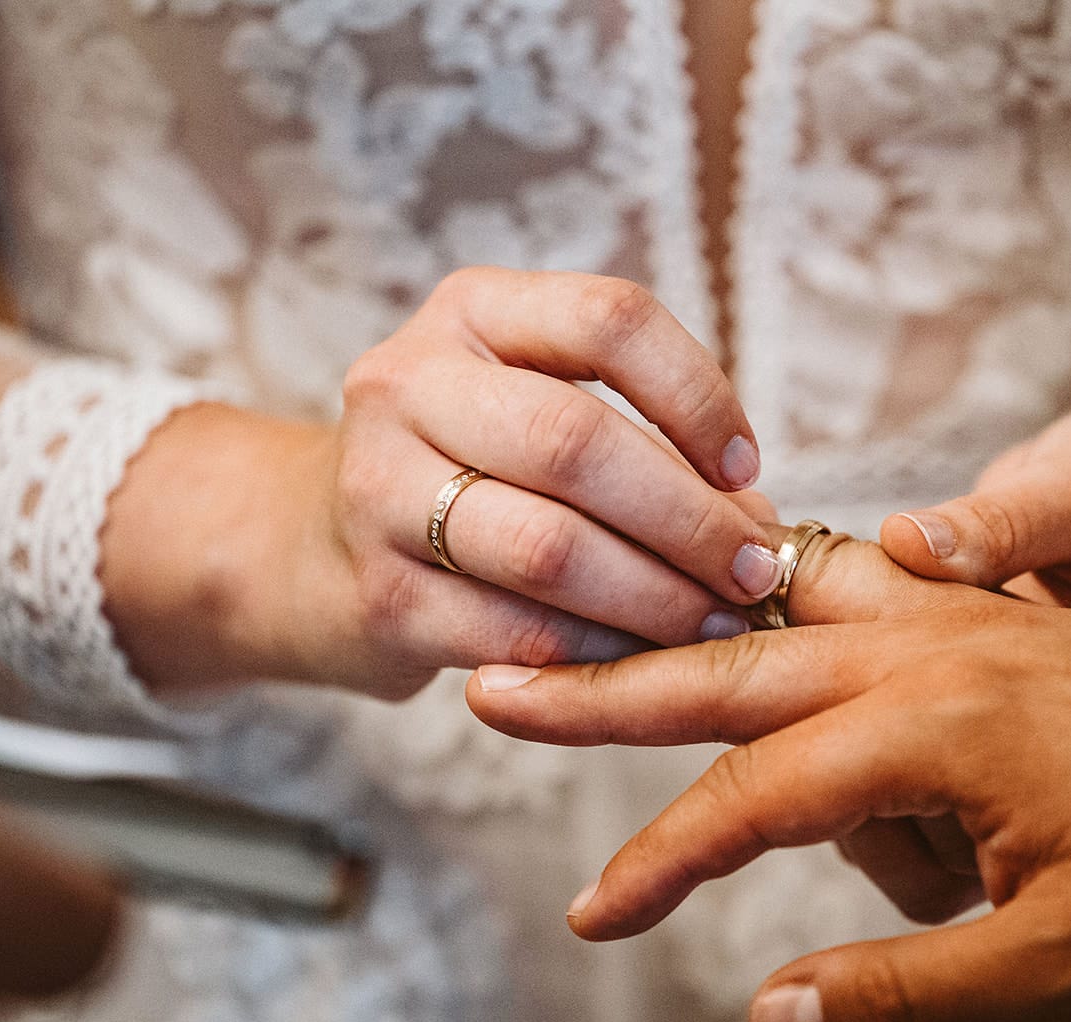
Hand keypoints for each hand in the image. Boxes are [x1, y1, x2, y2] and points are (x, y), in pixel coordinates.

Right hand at [102, 269, 783, 698]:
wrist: (312, 544)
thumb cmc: (464, 467)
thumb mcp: (532, 407)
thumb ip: (640, 441)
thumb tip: (758, 521)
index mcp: (471, 311)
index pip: (609, 319)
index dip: (697, 394)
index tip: (746, 466)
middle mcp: (409, 383)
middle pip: (578, 441)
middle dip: (688, 518)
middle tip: (752, 572)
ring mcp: (377, 488)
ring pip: (547, 547)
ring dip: (653, 597)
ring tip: (713, 622)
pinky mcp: (378, 594)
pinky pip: (514, 631)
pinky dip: (597, 652)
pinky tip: (641, 660)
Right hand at [467, 571, 1070, 1021]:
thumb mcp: (1061, 967)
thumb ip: (897, 996)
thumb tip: (765, 1020)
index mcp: (935, 728)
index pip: (750, 801)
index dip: (659, 865)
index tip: (591, 913)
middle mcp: (931, 654)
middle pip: (729, 666)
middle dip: (606, 691)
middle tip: (500, 692)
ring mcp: (964, 626)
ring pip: (792, 622)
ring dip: (710, 646)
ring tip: (664, 692)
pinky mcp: (995, 627)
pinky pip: (868, 609)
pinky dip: (805, 623)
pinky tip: (789, 639)